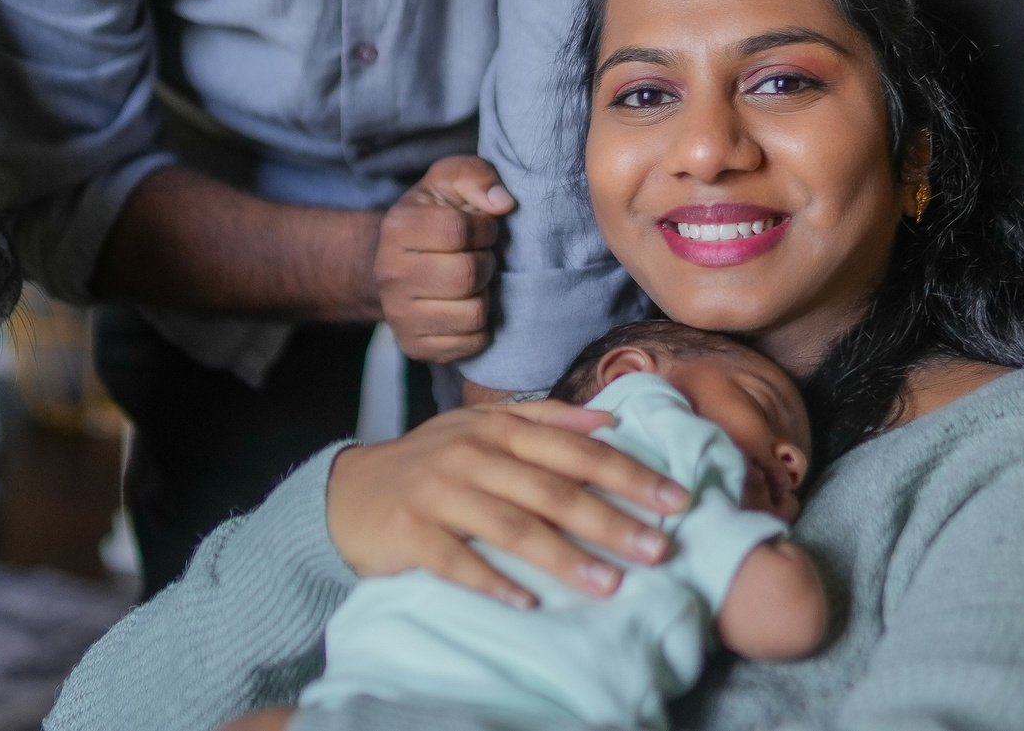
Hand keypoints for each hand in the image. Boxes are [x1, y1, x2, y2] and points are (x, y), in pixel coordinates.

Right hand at [325, 400, 689, 606]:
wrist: (347, 493)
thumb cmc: (429, 463)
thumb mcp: (481, 427)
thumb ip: (544, 420)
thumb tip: (608, 420)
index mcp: (497, 428)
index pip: (575, 451)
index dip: (629, 473)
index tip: (676, 499)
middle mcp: (471, 454)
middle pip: (553, 490)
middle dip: (612, 520)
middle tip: (660, 548)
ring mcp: (439, 493)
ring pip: (512, 526)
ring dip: (565, 557)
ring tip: (611, 583)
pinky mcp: (410, 534)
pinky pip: (457, 562)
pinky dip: (493, 581)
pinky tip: (528, 602)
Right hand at [375, 156, 511, 361]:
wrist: (400, 264)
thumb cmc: (435, 217)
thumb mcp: (449, 182)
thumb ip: (476, 175)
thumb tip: (504, 203)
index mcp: (396, 227)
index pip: (459, 230)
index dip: (484, 228)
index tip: (482, 228)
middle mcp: (390, 274)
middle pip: (467, 275)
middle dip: (486, 262)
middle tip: (480, 256)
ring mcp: (399, 315)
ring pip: (472, 313)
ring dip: (485, 295)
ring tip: (473, 282)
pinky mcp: (414, 346)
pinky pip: (470, 344)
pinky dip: (480, 327)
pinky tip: (467, 306)